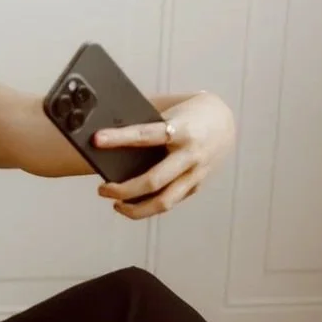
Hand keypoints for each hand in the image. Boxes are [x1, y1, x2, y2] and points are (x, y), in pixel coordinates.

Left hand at [93, 93, 235, 219]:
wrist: (225, 123)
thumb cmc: (189, 115)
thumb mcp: (171, 112)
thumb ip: (147, 126)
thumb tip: (108, 142)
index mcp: (182, 129)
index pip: (145, 135)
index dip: (118, 138)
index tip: (96, 140)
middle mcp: (191, 154)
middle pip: (153, 181)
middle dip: (123, 189)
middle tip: (102, 189)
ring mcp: (197, 174)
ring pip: (163, 201)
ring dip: (135, 208)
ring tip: (115, 204)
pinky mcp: (197, 186)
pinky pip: (170, 202)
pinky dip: (148, 206)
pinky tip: (132, 204)